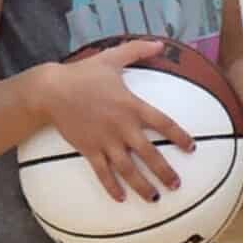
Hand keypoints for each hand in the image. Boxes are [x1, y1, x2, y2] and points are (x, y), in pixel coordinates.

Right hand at [41, 39, 193, 203]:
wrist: (51, 90)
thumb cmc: (83, 74)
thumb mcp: (111, 58)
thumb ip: (137, 51)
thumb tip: (160, 42)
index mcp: (131, 106)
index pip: (163, 123)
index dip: (179, 136)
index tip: (192, 149)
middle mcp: (122, 127)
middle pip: (149, 154)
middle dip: (164, 172)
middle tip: (177, 185)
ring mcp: (105, 141)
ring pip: (128, 169)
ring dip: (142, 186)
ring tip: (156, 199)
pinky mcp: (89, 150)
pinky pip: (103, 173)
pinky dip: (112, 187)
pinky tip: (121, 199)